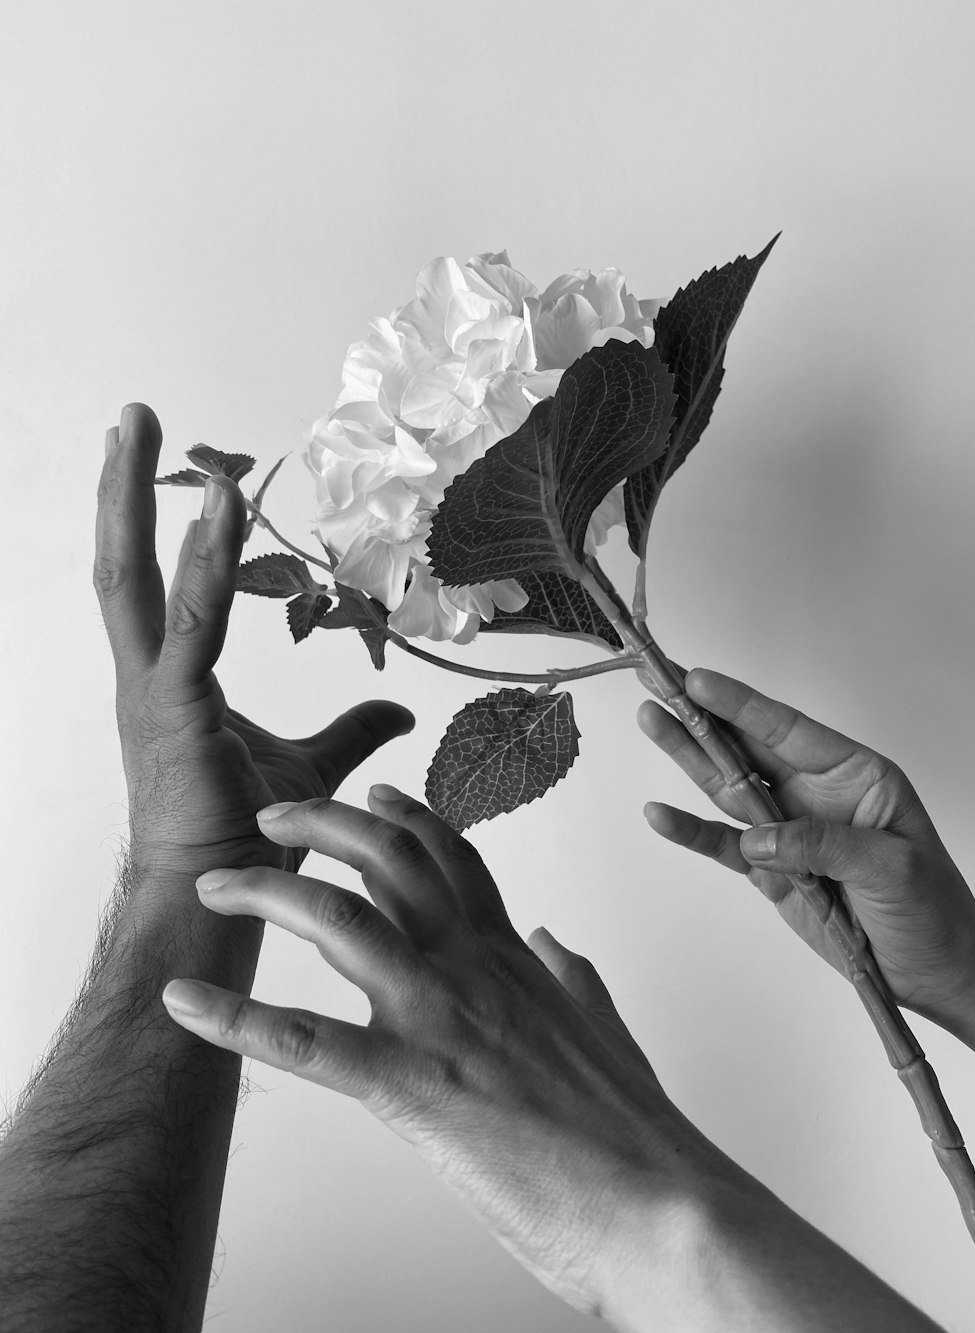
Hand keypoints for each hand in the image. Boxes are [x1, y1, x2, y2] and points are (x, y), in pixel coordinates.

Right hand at [94, 404, 413, 882]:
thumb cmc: (248, 835)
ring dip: (136, 500)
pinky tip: (219, 507)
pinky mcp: (174, 710)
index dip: (153, 524)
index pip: (152, 584)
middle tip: (132, 416)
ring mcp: (151, 692)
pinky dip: (204, 564)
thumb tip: (399, 714)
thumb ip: (351, 731)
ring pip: (133, 580)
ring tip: (141, 429)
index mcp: (168, 682)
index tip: (166, 464)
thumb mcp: (312, 766)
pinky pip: (190, 624)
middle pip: (122, 565)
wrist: (214, 898)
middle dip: (123, 489)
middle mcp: (147, 677)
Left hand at [160, 787, 732, 1317]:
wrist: (664, 1207)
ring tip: (219, 884)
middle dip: (323, 822)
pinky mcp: (415, 1087)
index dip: (409, 816)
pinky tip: (187, 1006)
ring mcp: (441, 1020)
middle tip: (274, 812)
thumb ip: (571, 977)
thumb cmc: (636, 1132)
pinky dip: (235, 1022)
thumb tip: (555, 942)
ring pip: (341, 924)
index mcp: (513, 960)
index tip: (375, 792)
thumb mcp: (604, 1030)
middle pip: (390, 860)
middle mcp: (472, 969)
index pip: (454, 858)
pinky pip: (306, 1044)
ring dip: (268, 895)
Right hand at [638, 669, 974, 1025]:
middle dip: (701, 715)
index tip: (698, 680)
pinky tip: (660, 814)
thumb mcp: (892, 867)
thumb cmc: (932, 909)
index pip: (788, 730)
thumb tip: (760, 840)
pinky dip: (691, 832)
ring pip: (727, 787)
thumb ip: (824, 845)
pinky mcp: (770, 871)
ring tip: (650, 721)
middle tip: (657, 682)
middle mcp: (815, 794)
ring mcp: (787, 832)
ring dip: (686, 757)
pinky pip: (725, 846)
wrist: (933, 971)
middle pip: (747, 748)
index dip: (741, 705)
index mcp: (854, 776)